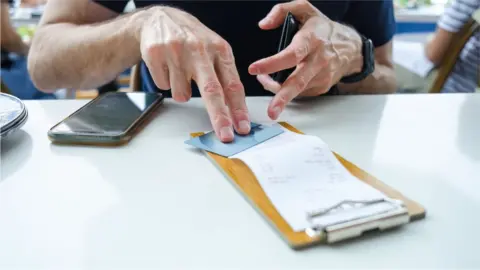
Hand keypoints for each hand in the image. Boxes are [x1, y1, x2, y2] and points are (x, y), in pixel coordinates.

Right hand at [140, 7, 249, 141]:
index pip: (232, 84)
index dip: (238, 109)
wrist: (160, 18)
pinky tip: (168, 66)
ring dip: (182, 91)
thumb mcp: (214, 51)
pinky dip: (167, 82)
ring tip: (181, 72)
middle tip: (225, 135)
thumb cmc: (192, 39)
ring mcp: (176, 51)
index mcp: (220, 49)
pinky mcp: (156, 54)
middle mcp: (200, 49)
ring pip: (182, 94)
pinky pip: (164, 86)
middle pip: (212, 90)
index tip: (242, 127)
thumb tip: (233, 112)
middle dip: (220, 117)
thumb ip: (224, 77)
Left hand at [248, 0, 362, 119]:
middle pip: (298, 81)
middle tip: (271, 111)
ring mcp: (322, 76)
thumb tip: (263, 24)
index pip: (292, 54)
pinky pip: (300, 92)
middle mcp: (319, 60)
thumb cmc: (323, 28)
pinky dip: (287, 91)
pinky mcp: (322, 87)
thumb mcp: (305, 9)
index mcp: (312, 39)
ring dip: (277, 91)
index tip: (254, 69)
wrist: (350, 47)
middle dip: (283, 97)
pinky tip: (281, 82)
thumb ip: (281, 11)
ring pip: (296, 90)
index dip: (272, 63)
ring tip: (265, 81)